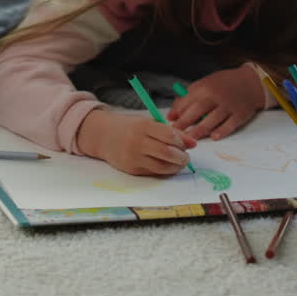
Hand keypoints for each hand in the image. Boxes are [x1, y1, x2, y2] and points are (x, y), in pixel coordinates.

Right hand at [76, 110, 196, 176]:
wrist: (102, 136)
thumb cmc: (129, 127)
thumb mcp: (148, 123)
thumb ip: (171, 132)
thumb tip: (193, 144)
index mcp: (142, 126)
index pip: (170, 136)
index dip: (182, 142)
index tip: (186, 144)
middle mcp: (137, 142)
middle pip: (167, 153)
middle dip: (182, 158)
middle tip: (186, 158)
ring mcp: (133, 157)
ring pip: (162, 167)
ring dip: (175, 167)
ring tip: (178, 163)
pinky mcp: (132, 169)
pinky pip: (154, 172)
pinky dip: (164, 171)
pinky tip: (166, 166)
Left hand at [166, 65, 265, 140]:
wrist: (250, 82)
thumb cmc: (223, 85)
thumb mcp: (203, 85)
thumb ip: (186, 98)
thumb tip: (171, 115)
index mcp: (204, 87)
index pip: (186, 102)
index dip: (177, 114)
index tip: (169, 124)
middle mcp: (216, 96)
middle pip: (197, 111)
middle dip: (184, 124)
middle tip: (175, 135)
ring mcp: (228, 105)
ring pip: (212, 120)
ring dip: (199, 131)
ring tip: (189, 139)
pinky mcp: (240, 114)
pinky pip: (230, 124)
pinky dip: (222, 131)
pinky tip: (213, 137)